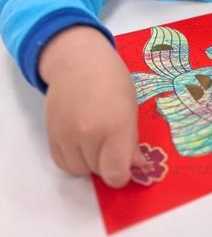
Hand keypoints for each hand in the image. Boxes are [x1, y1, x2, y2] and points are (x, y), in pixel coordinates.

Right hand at [40, 27, 146, 187]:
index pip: (116, 173)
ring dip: (91, 162)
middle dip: (109, 163)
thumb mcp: (130, 106)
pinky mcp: (51, 135)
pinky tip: (82, 142)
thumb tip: (136, 166)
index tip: (127, 165)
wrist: (78, 61)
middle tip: (113, 142)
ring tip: (97, 139)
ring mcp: (67, 136)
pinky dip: (74, 159)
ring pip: (80, 170)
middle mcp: (89, 134)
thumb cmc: (112, 79)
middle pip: (100, 172)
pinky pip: (63, 163)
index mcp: (116, 126)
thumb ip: (132, 140)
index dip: (123, 174)